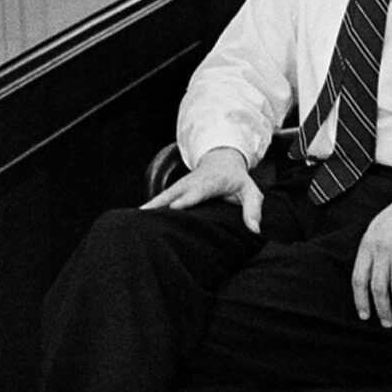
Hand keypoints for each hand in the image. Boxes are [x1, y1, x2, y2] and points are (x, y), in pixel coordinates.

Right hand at [140, 145, 263, 233]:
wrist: (222, 160)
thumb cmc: (237, 180)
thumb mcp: (251, 191)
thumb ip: (253, 209)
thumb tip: (254, 230)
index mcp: (212, 181)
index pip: (199, 191)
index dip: (187, 199)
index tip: (175, 206)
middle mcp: (192, 182)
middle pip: (174, 193)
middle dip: (160, 203)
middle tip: (146, 215)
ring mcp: (181, 185)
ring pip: (164, 196)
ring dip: (151, 206)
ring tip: (137, 219)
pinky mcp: (175, 190)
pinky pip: (161, 199)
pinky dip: (150, 207)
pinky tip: (139, 219)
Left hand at [351, 174, 391, 326]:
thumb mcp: (377, 228)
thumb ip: (371, 251)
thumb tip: (366, 279)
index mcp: (368, 244)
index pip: (358, 278)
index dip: (361, 300)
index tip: (365, 315)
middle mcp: (382, 248)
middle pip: (378, 287)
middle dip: (382, 310)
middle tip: (387, 324)